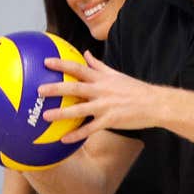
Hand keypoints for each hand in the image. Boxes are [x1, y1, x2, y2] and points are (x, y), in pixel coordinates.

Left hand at [39, 51, 161, 142]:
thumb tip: (86, 53)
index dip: (62, 64)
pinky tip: (64, 140)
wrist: (154, 104)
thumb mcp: (116, 74)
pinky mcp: (110, 121)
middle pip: (75, 88)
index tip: (46, 62)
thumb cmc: (135, 90)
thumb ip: (99, 65)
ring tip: (45, 116)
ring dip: (61, 113)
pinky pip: (90, 129)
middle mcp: (102, 91)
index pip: (79, 68)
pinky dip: (77, 135)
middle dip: (56, 89)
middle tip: (39, 90)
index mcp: (102, 79)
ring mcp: (106, 107)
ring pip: (80, 110)